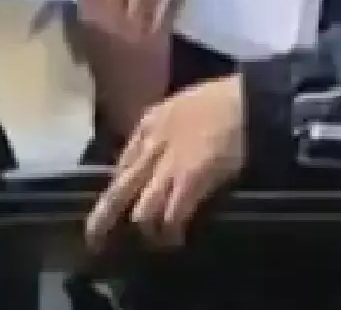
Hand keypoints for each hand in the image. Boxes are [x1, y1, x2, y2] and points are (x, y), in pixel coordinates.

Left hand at [85, 74, 246, 250]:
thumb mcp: (183, 105)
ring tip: (154, 241)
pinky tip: (175, 239)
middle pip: (118, 190)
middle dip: (104, 218)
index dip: (121, 186)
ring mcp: (168, 166)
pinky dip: (171, 231)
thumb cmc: (224, 98)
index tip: (122, 201)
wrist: (247, 100)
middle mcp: (150, 147)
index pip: (123, 163)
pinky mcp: (189, 181)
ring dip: (146, 229)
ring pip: (141, 209)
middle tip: (94, 240)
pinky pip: (171, 216)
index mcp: (149, 124)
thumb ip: (169, 127)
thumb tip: (170, 148)